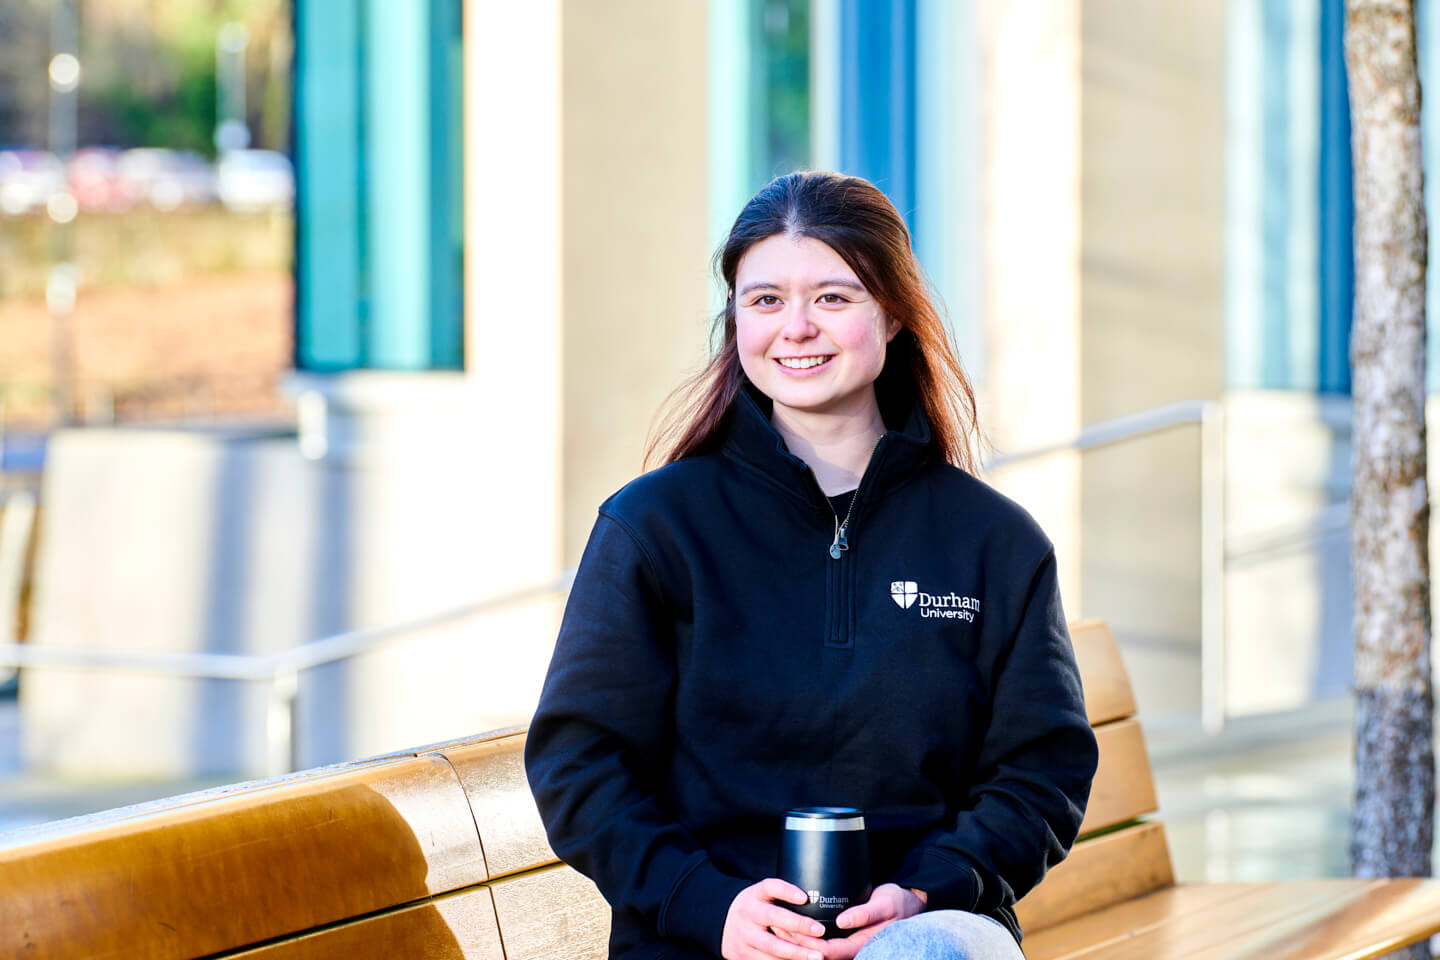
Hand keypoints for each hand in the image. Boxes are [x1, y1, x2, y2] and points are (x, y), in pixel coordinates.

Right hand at [721, 878, 828, 959]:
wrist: (725, 927)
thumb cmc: (754, 909)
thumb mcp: (762, 896)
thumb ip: (781, 898)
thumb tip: (813, 903)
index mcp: (754, 895)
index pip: (770, 887)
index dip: (787, 891)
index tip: (804, 898)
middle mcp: (747, 913)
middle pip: (772, 917)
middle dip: (798, 924)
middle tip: (820, 930)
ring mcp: (744, 936)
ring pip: (771, 945)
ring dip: (795, 952)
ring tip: (816, 956)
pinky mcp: (744, 955)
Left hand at [783, 884, 924, 958]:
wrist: (908, 904)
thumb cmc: (897, 903)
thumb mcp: (883, 905)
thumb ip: (864, 913)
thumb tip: (843, 921)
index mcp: (861, 945)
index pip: (829, 951)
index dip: (809, 944)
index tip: (791, 931)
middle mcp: (853, 948)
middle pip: (820, 953)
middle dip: (799, 943)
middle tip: (779, 927)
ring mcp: (849, 944)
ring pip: (820, 949)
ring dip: (801, 940)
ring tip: (780, 926)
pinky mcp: (846, 937)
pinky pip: (826, 942)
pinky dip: (809, 936)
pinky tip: (795, 926)